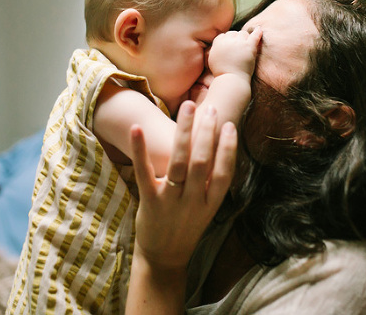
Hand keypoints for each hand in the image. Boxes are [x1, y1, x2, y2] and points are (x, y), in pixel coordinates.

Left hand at [130, 101, 236, 270]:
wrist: (163, 259)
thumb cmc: (186, 226)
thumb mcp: (206, 209)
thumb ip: (211, 183)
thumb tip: (221, 147)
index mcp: (210, 203)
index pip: (224, 173)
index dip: (228, 149)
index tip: (230, 125)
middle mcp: (193, 202)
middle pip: (202, 163)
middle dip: (206, 133)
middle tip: (210, 108)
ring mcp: (171, 202)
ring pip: (179, 162)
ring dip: (183, 132)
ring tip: (187, 107)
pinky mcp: (149, 202)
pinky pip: (144, 172)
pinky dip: (140, 149)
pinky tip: (136, 128)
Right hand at [207, 27, 261, 79]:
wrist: (231, 80)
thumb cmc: (221, 73)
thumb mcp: (211, 59)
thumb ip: (214, 49)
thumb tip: (218, 44)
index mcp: (218, 43)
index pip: (223, 35)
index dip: (227, 41)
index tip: (229, 47)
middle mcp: (228, 40)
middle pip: (233, 33)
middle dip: (235, 39)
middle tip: (238, 49)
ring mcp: (240, 43)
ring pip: (243, 33)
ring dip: (244, 38)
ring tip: (246, 46)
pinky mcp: (249, 47)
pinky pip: (255, 36)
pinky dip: (257, 31)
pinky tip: (259, 29)